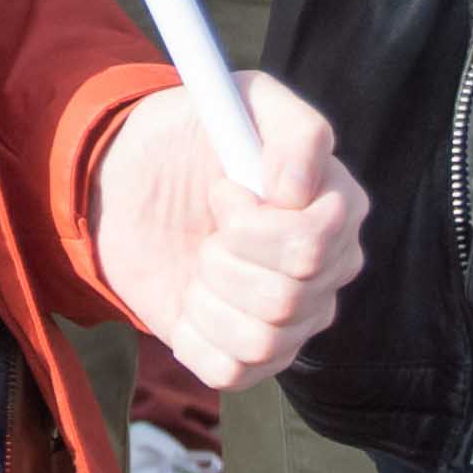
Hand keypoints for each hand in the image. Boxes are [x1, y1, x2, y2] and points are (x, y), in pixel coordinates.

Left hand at [91, 76, 366, 389]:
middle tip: (207, 228)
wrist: (134, 182)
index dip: (255, 223)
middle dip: (226, 258)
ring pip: (263, 340)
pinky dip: (195, 336)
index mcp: (338, 209)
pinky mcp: (253, 355)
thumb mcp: (243, 101)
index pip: (317, 242)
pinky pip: (233, 372)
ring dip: (209, 296)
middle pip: (289, 297)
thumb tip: (296, 192)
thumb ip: (294, 130)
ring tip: (199, 263)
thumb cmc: (196, 137)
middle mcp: (329, 270)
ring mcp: (296, 319)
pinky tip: (189, 301)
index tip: (222, 191)